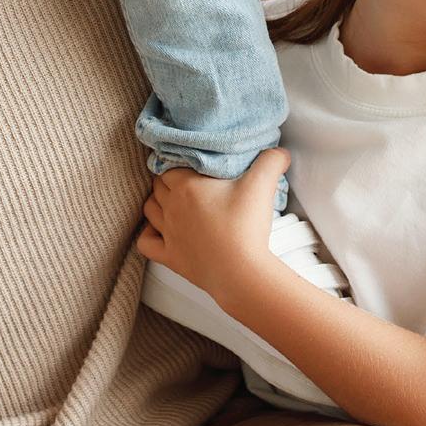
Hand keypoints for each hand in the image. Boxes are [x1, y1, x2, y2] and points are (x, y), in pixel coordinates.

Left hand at [135, 149, 289, 313]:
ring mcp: (168, 233)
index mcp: (186, 185)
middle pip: (158, 185)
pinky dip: (148, 234)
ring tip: (173, 203)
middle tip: (189, 183)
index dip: (179, 163)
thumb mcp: (262, 186)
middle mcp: (171, 207)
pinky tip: (159, 231)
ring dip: (157, 203)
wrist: (241, 273)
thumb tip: (280, 152)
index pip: (169, 165)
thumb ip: (271, 161)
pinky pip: (145, 242)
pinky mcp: (170, 257)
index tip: (192, 166)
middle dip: (169, 181)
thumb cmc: (246, 227)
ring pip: (149, 209)